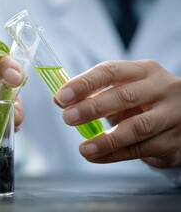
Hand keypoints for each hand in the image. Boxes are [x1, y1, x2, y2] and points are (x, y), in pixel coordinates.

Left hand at [56, 60, 180, 167]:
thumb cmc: (143, 103)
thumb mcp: (122, 91)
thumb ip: (92, 94)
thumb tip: (59, 99)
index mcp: (144, 71)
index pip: (111, 71)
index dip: (85, 83)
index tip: (62, 95)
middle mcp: (163, 89)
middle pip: (125, 96)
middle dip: (92, 108)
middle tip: (68, 118)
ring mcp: (173, 115)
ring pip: (137, 127)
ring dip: (106, 140)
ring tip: (84, 148)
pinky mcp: (174, 141)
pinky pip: (141, 150)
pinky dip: (114, 155)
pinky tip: (96, 156)